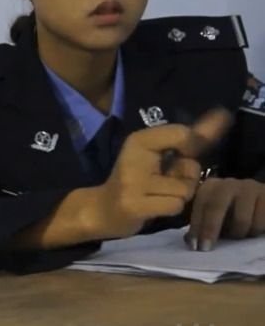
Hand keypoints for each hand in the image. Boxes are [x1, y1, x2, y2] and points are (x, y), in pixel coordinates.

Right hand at [91, 108, 232, 238]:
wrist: (102, 209)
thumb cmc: (134, 180)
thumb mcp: (157, 153)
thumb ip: (188, 138)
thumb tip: (222, 116)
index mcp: (139, 140)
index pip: (184, 134)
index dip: (195, 148)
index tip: (183, 157)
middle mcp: (134, 157)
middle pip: (191, 167)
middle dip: (186, 179)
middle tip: (164, 182)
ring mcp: (133, 182)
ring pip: (185, 190)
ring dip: (178, 196)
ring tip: (157, 196)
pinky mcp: (134, 205)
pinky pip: (175, 205)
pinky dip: (170, 209)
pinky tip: (153, 208)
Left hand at [186, 178, 264, 250]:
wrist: (261, 201)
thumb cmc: (234, 211)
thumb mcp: (217, 215)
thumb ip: (203, 225)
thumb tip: (189, 241)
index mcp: (211, 187)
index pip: (201, 205)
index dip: (196, 226)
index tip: (195, 246)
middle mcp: (229, 184)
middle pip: (216, 206)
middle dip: (210, 229)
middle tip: (207, 248)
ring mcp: (250, 188)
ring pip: (242, 220)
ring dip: (239, 234)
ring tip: (239, 235)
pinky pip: (261, 223)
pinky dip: (256, 232)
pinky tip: (254, 229)